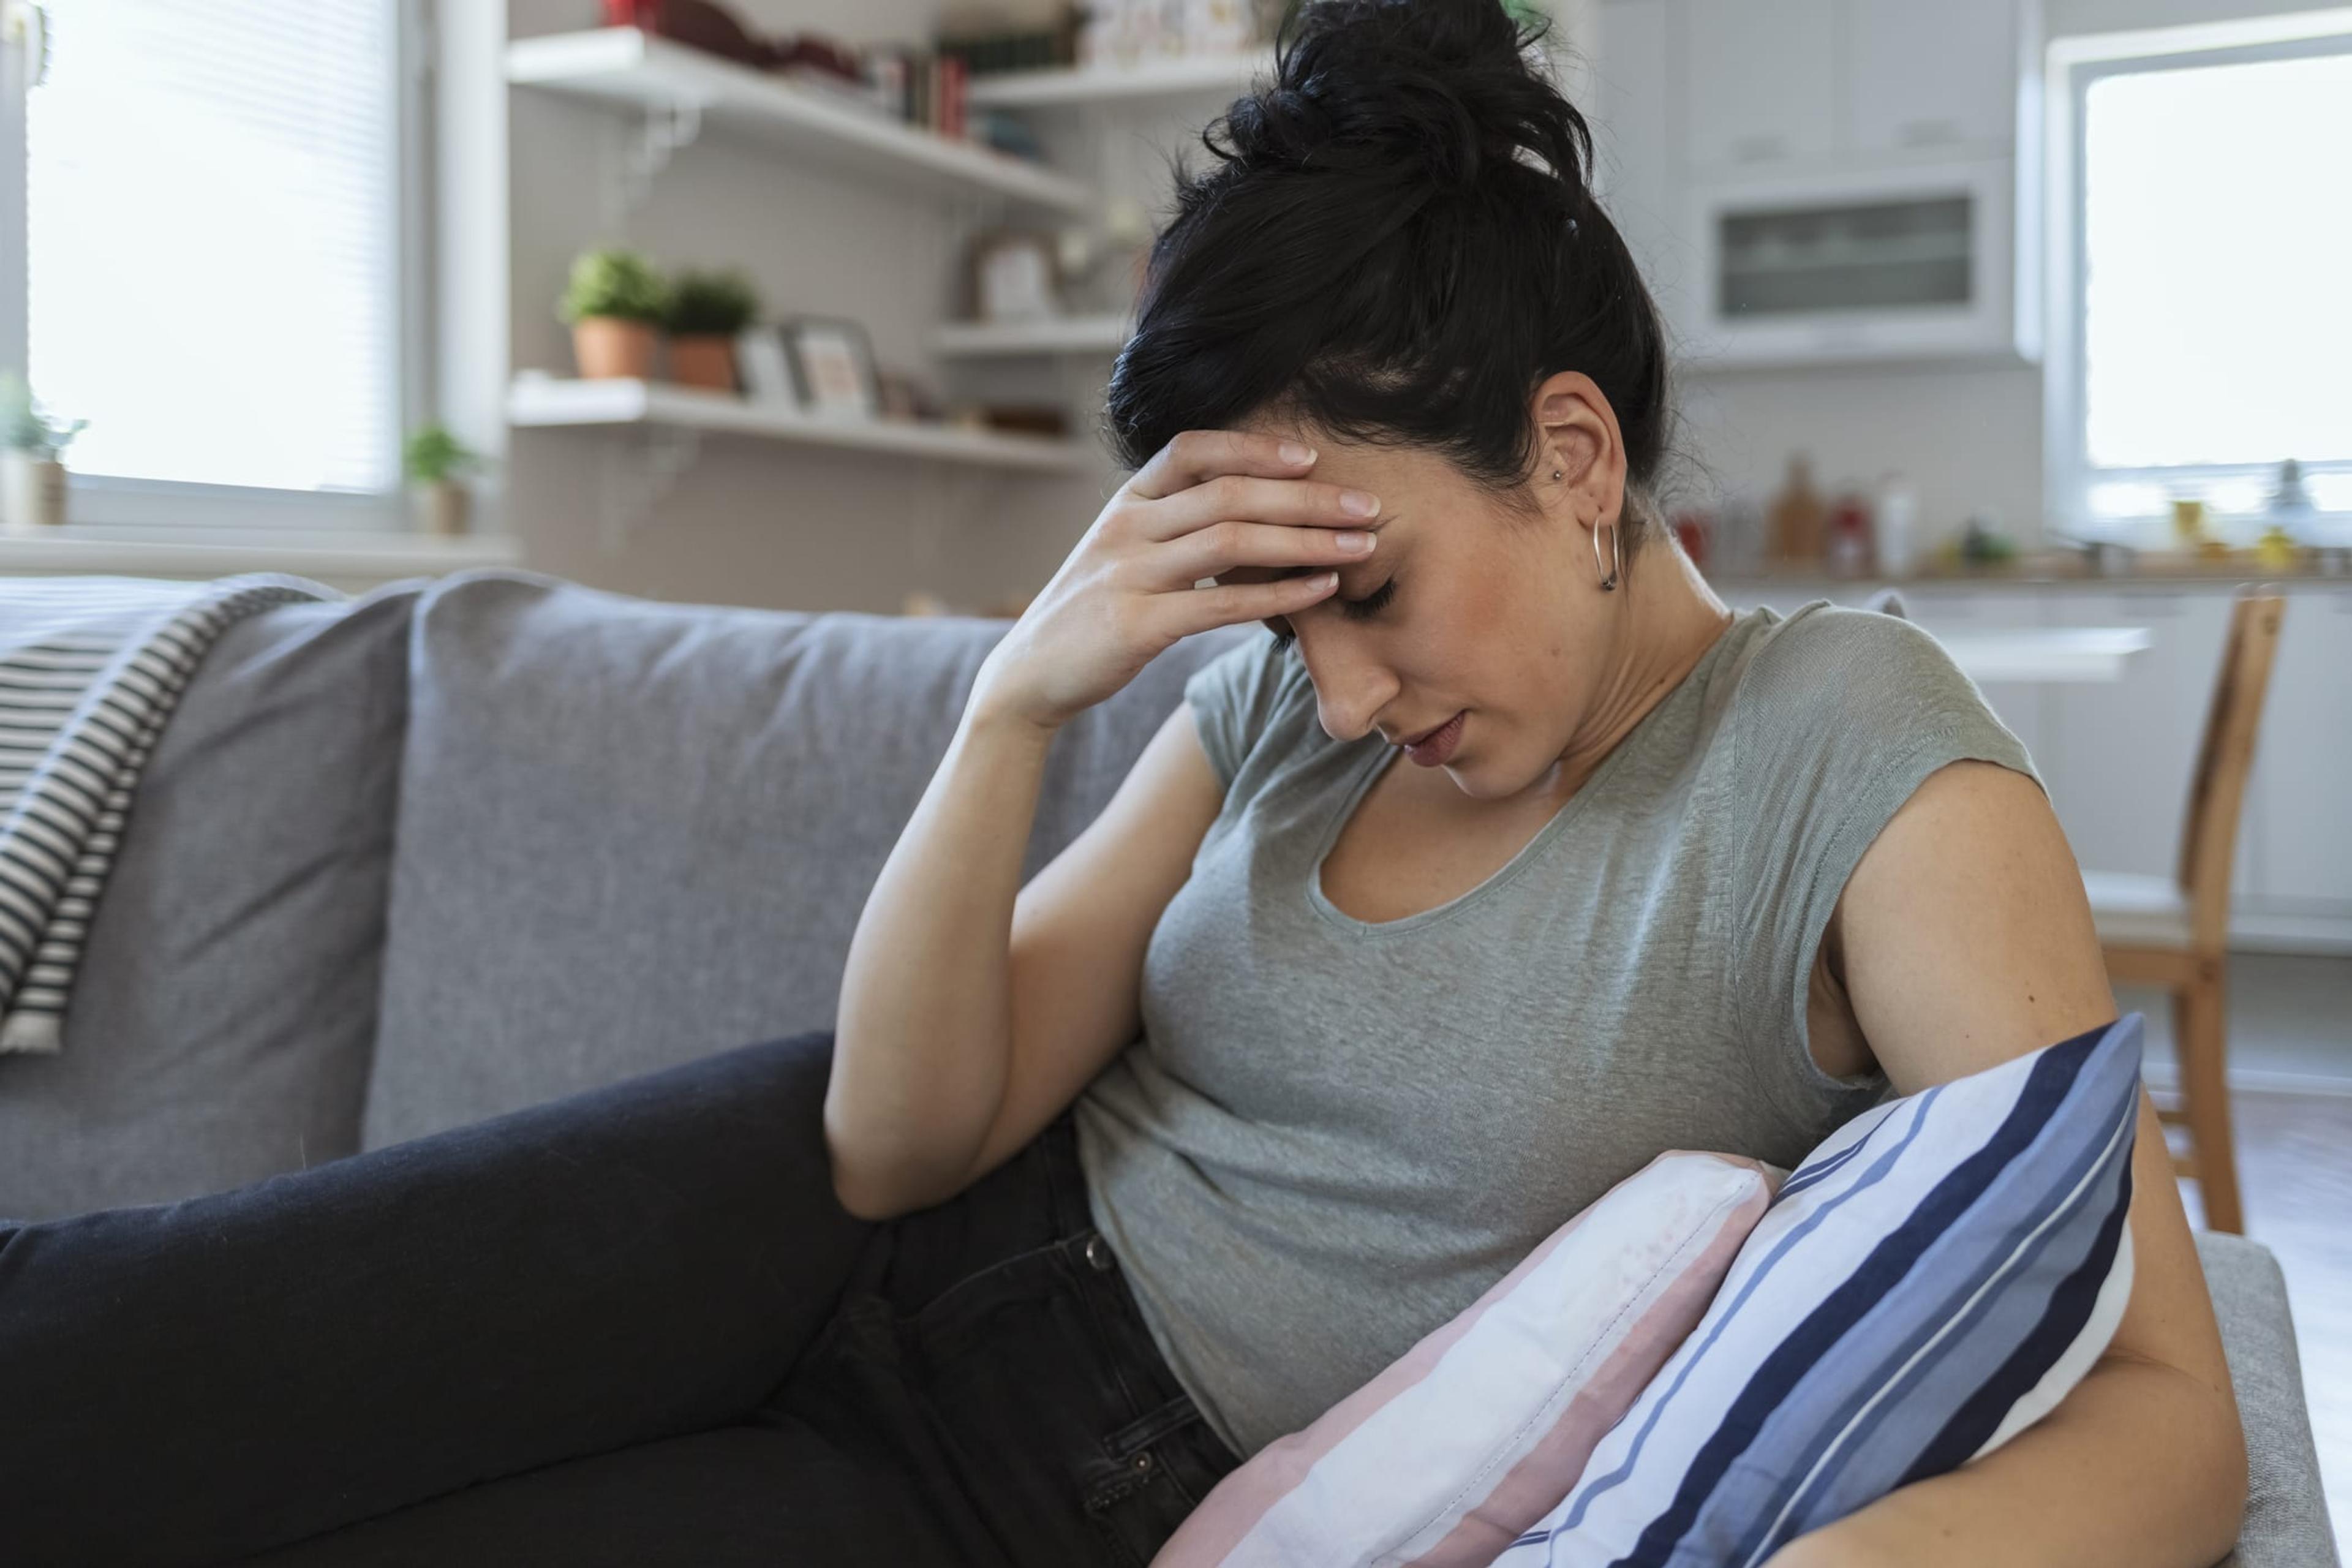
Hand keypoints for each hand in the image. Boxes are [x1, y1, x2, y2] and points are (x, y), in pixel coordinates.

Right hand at [969, 429, 1379, 732]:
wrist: (1029, 676)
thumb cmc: (1091, 614)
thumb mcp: (1123, 553)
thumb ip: (1174, 525)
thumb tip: (1253, 510)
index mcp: (1126, 502)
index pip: (1192, 449)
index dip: (1255, 448)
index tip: (1311, 458)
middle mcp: (1126, 528)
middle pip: (1229, 494)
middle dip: (1307, 498)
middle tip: (1367, 505)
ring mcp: (1128, 575)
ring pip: (1231, 543)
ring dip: (1306, 541)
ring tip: (1360, 546)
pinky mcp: (1135, 626)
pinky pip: (1221, 604)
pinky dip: (1280, 596)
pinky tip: (1321, 591)